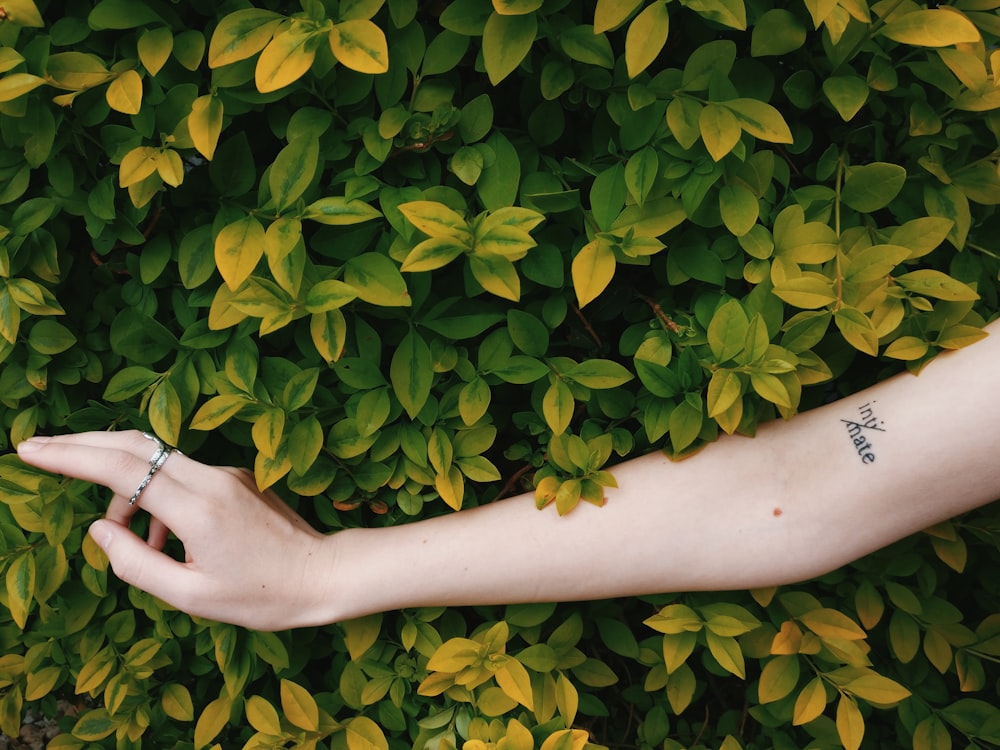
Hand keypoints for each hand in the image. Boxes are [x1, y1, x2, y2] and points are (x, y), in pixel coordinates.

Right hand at [16, 431, 338, 630]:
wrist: (325, 575)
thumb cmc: (262, 596)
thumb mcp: (192, 596)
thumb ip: (136, 563)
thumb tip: (98, 529)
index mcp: (198, 509)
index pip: (122, 468)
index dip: (70, 456)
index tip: (30, 450)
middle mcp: (212, 479)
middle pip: (135, 445)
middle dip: (81, 443)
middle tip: (37, 447)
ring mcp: (227, 474)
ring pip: (157, 459)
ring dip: (124, 484)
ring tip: (128, 538)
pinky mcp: (236, 478)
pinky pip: (182, 476)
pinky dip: (156, 496)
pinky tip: (162, 538)